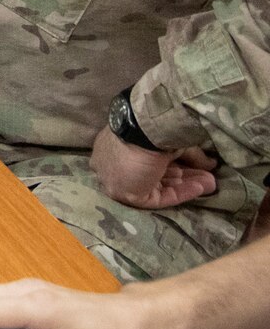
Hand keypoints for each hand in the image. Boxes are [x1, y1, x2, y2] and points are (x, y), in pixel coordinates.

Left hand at [90, 128, 217, 208]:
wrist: (142, 133)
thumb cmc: (151, 130)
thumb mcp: (173, 140)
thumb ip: (191, 154)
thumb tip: (212, 163)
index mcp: (119, 146)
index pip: (149, 161)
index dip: (176, 164)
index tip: (198, 165)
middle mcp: (118, 164)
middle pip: (157, 174)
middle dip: (185, 176)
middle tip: (209, 177)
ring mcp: (121, 181)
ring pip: (159, 186)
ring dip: (186, 185)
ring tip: (211, 183)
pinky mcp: (128, 195)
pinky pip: (158, 197)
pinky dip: (180, 193)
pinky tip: (200, 187)